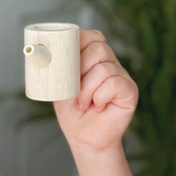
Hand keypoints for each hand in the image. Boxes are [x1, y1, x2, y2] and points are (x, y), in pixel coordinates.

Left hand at [54, 29, 138, 151]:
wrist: (84, 139)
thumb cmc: (72, 113)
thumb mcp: (60, 87)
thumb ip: (58, 69)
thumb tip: (45, 54)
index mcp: (93, 59)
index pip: (91, 36)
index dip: (78, 43)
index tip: (66, 62)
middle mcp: (110, 63)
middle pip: (98, 48)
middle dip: (79, 69)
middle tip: (73, 90)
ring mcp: (121, 75)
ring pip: (103, 68)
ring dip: (87, 89)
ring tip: (83, 104)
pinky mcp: (130, 90)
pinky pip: (114, 83)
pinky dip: (100, 97)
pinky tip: (97, 107)